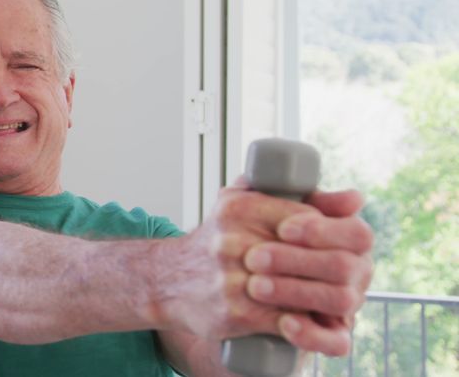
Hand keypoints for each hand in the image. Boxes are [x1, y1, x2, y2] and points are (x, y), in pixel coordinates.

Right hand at [155, 184, 370, 354]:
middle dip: (340, 271)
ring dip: (327, 299)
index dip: (333, 235)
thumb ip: (295, 196)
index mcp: (240, 207)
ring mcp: (233, 278)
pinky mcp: (235, 313)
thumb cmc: (215, 242)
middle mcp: (233, 240)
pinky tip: (318, 320)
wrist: (167, 281)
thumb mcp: (243, 204)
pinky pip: (287, 322)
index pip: (308, 218)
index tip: (337, 245)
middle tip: (346, 278)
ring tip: (334, 299)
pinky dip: (310, 326)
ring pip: (304, 291)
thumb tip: (355, 200)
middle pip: (313, 257)